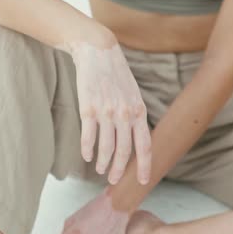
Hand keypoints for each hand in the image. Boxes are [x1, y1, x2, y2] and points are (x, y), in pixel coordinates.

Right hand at [68, 41, 151, 184]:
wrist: (97, 51)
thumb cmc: (115, 74)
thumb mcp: (133, 93)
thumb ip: (135, 115)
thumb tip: (135, 139)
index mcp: (139, 111)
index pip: (145, 145)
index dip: (145, 166)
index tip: (144, 181)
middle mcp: (125, 114)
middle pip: (124, 151)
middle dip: (120, 170)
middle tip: (114, 180)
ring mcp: (106, 112)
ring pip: (106, 147)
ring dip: (103, 163)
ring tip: (100, 170)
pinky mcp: (88, 109)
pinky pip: (88, 137)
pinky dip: (87, 150)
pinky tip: (87, 156)